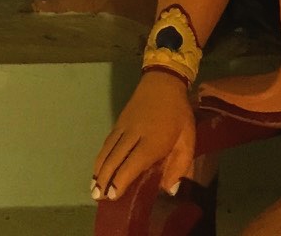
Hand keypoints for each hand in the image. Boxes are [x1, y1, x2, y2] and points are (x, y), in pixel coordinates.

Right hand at [91, 71, 195, 201]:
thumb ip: (180, 165)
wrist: (163, 83)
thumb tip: (169, 190)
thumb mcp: (188, 140)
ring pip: (107, 151)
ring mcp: (123, 128)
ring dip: (99, 169)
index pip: (131, 165)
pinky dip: (101, 156)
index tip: (112, 196)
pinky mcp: (118, 122)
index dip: (120, 181)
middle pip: (114, 160)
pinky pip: (107, 142)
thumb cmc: (178, 114)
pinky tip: (98, 166)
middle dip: (104, 179)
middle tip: (97, 196)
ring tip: (93, 186)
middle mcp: (133, 136)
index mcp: (152, 142)